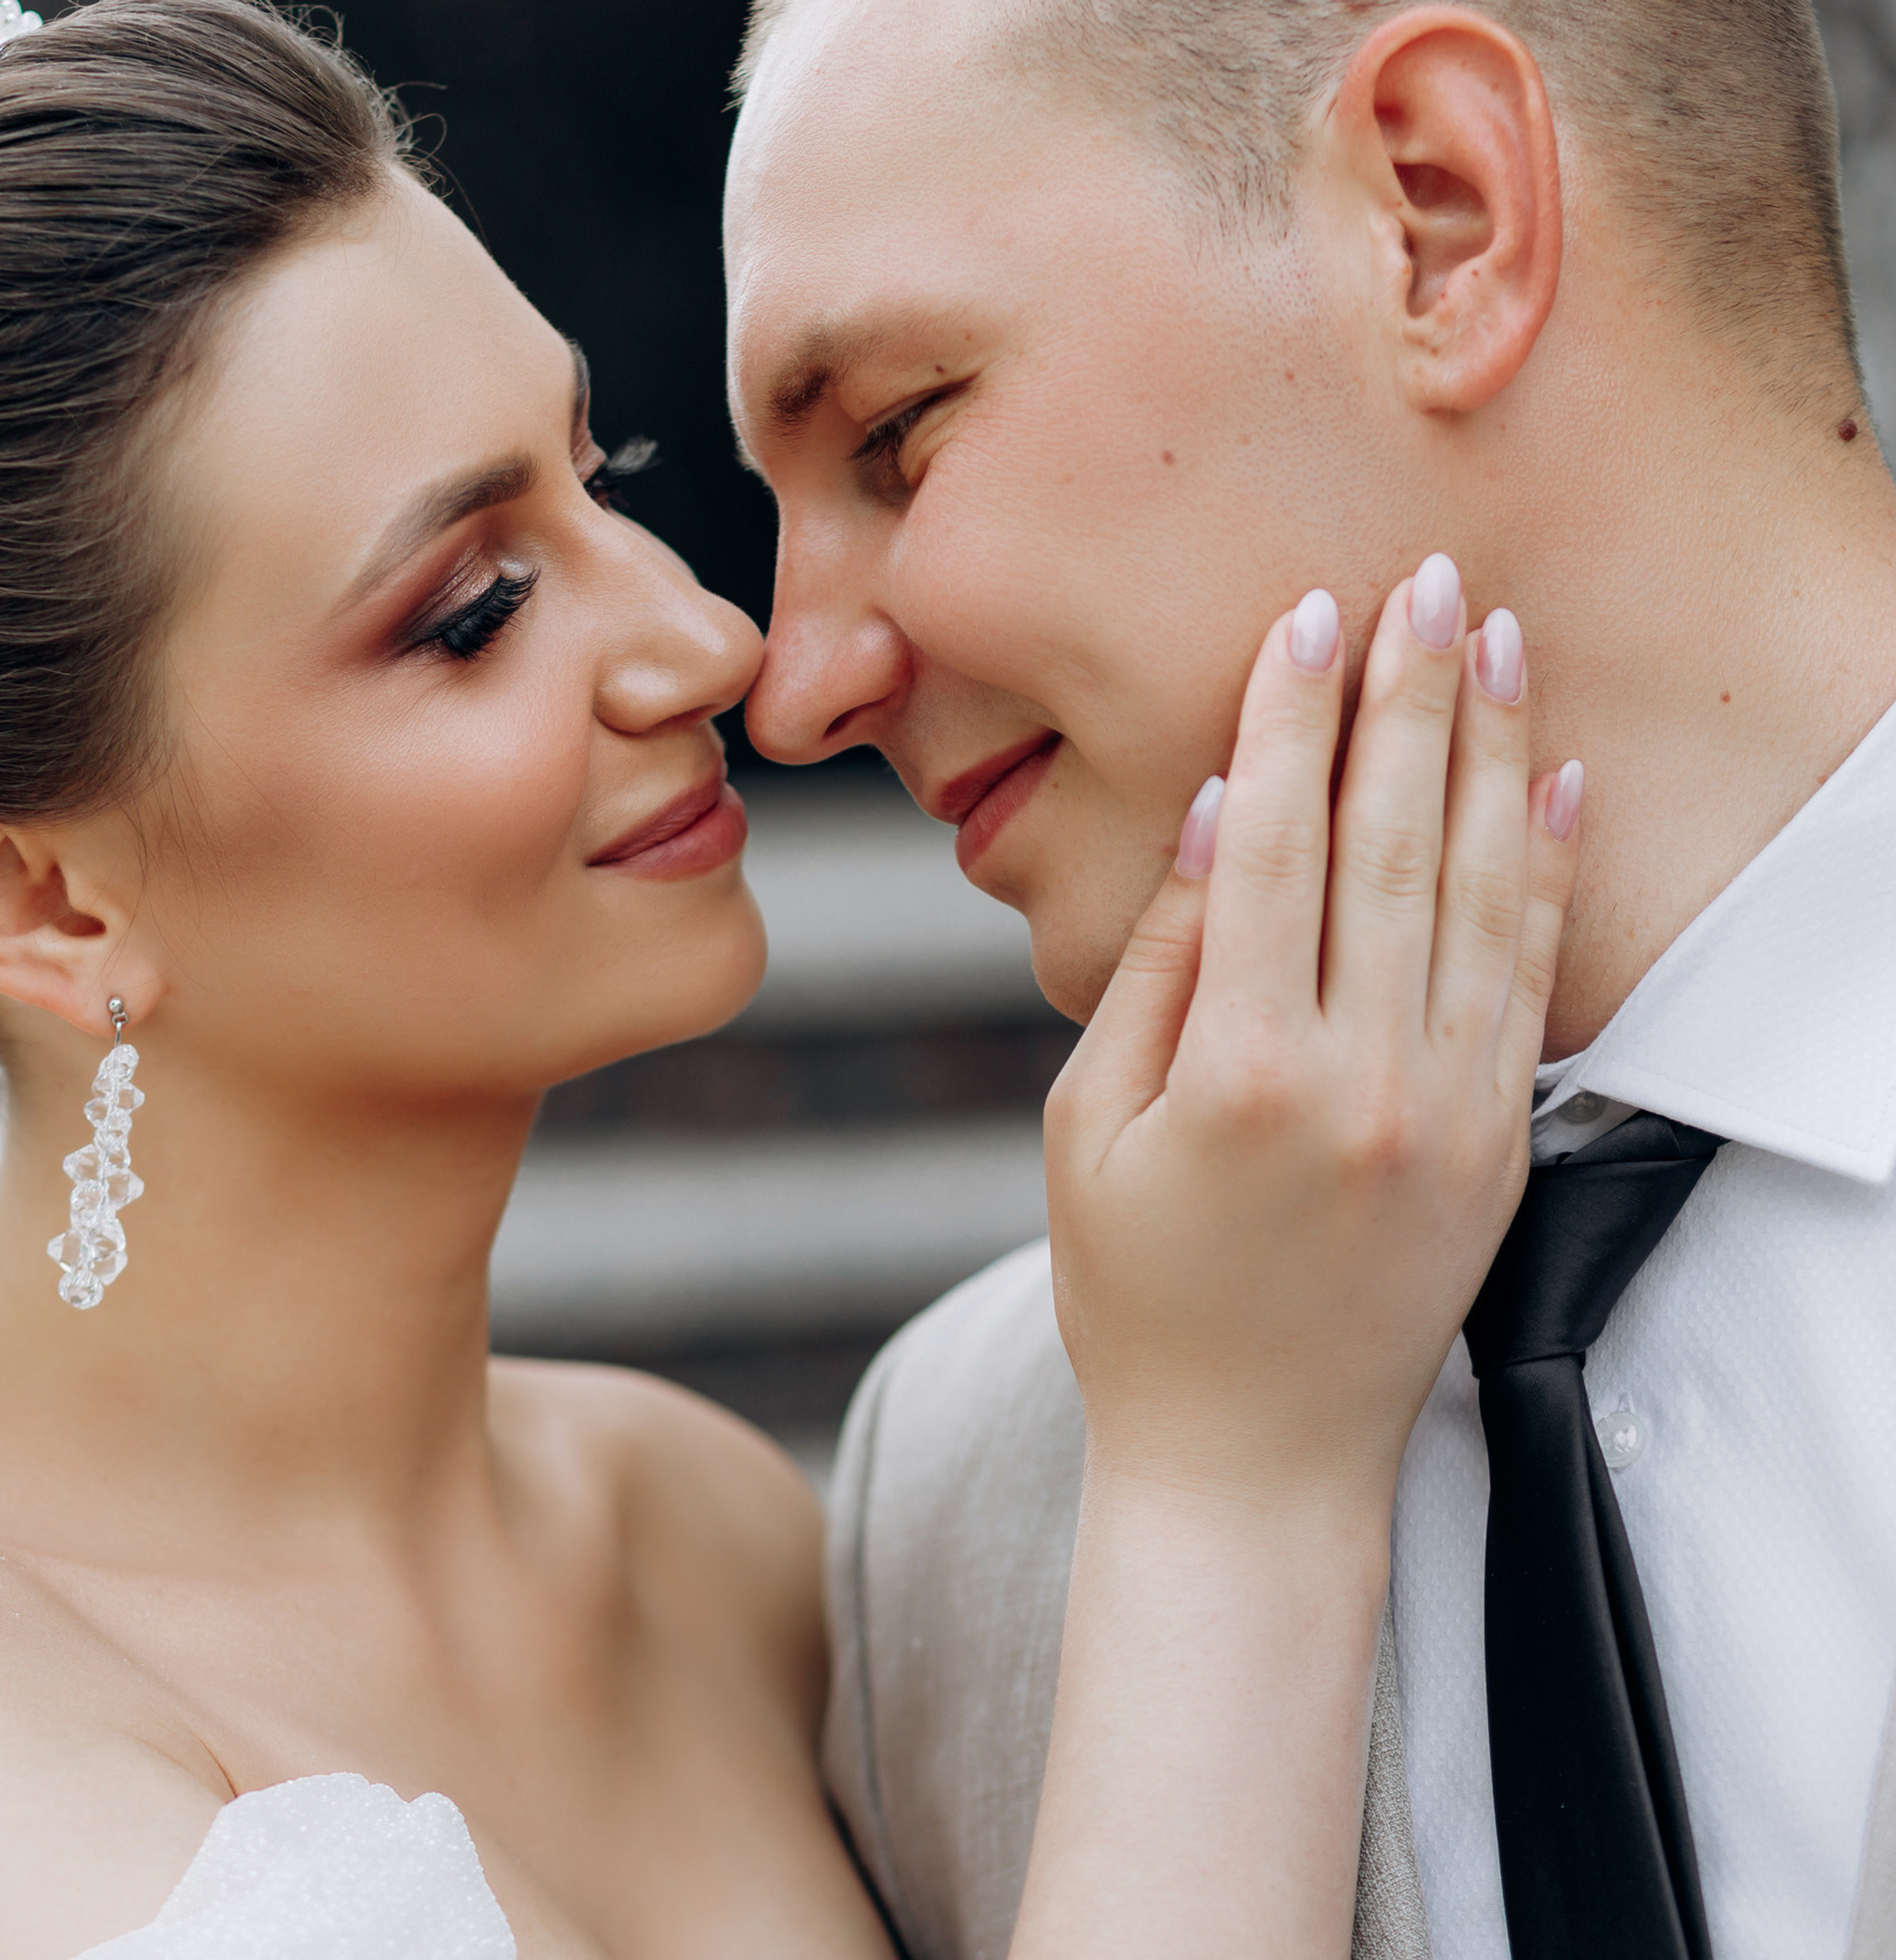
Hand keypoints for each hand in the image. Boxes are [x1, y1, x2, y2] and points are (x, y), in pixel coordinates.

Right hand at [1044, 554, 1578, 1509]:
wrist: (1255, 1458)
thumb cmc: (1138, 1298)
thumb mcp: (1085, 1133)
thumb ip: (1155, 968)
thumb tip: (1218, 819)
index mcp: (1234, 1070)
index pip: (1274, 848)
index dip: (1291, 721)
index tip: (1312, 616)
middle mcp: (1357, 1078)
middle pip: (1389, 843)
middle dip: (1408, 699)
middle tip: (1426, 582)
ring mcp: (1446, 1112)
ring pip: (1477, 892)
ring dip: (1489, 755)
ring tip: (1497, 640)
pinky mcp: (1499, 1144)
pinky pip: (1530, 978)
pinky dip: (1544, 872)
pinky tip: (1553, 782)